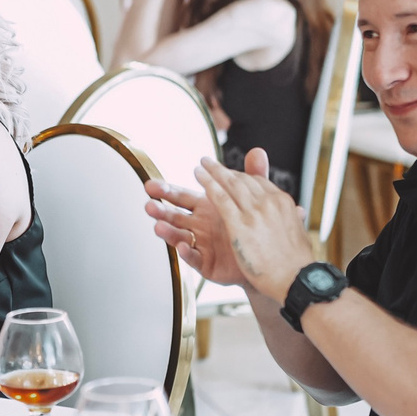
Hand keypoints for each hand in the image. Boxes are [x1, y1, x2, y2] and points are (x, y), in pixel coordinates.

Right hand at [144, 148, 268, 285]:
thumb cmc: (253, 228)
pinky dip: (187, 253)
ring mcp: (200, 244)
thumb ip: (252, 177)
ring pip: (179, 236)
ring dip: (168, 232)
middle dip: (160, 210)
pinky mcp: (206, 263)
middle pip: (174, 216)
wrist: (267, 257)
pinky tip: (183, 246)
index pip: (181, 196)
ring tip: (158, 226)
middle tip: (149, 205)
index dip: (166, 191)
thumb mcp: (254, 199)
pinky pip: (194, 258)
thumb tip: (257, 152)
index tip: (152, 185)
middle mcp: (199, 225)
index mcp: (205, 207)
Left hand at [193, 154, 318, 307]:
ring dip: (213, 172)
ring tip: (201, 166)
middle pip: (242, 180)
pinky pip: (221, 199)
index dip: (241, 177)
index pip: (258, 183)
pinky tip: (199, 179)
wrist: (296, 278)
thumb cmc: (297, 263)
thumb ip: (294, 217)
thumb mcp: (299, 232)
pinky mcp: (239, 224)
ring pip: (229, 184)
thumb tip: (299, 211)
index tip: (230, 174)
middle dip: (224, 170)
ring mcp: (253, 212)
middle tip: (210, 163)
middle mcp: (268, 202)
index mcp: (282, 202)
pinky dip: (209, 185)